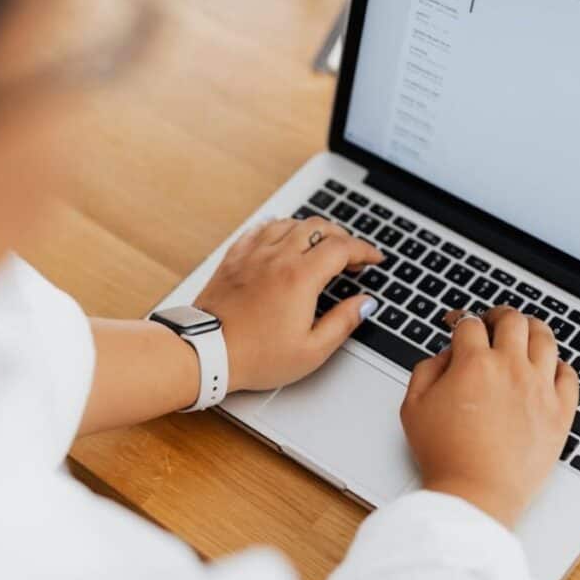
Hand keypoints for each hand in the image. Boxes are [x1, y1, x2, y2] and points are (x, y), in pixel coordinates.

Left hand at [194, 216, 382, 391]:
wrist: (206, 352)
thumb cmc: (256, 357)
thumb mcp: (311, 350)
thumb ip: (343, 322)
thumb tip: (364, 303)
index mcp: (300, 277)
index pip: (342, 248)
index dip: (365, 250)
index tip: (374, 258)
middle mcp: (277, 257)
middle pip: (318, 227)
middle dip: (341, 236)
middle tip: (351, 255)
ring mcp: (253, 254)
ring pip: (289, 223)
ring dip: (311, 229)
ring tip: (320, 245)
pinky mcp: (233, 258)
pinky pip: (260, 229)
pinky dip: (278, 228)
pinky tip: (282, 238)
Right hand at [400, 306, 577, 527]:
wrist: (475, 494)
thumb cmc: (444, 455)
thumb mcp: (413, 406)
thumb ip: (426, 369)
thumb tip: (446, 355)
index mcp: (474, 363)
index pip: (470, 324)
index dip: (461, 319)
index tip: (457, 325)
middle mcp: (511, 368)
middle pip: (513, 320)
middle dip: (498, 315)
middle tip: (492, 321)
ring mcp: (540, 389)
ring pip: (545, 338)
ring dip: (532, 329)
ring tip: (524, 333)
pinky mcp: (561, 413)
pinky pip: (569, 375)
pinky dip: (558, 365)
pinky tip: (548, 368)